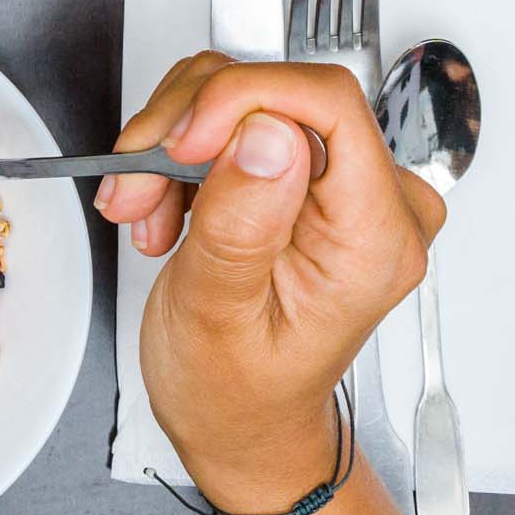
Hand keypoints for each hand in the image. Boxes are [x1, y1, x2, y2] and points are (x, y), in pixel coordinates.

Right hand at [96, 55, 444, 507]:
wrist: (243, 421)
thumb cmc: (237, 392)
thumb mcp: (219, 316)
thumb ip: (243, 224)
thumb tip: (265, 134)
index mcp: (376, 238)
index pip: (328, 104)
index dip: (241, 100)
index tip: (179, 142)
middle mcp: (378, 201)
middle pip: (279, 93)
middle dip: (187, 132)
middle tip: (136, 190)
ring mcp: (346, 183)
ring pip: (247, 97)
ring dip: (175, 144)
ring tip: (147, 210)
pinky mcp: (311, 173)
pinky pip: (240, 116)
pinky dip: (185, 152)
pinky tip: (166, 206)